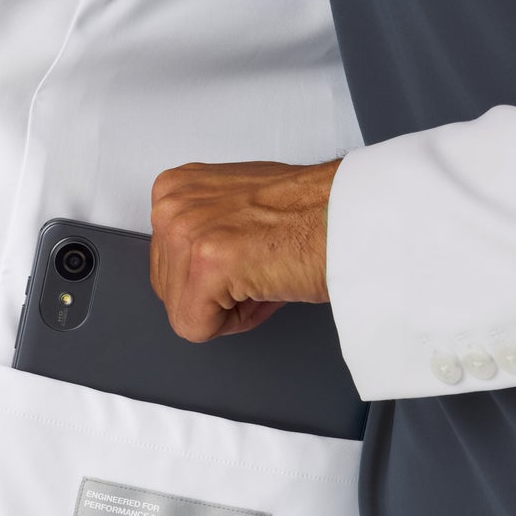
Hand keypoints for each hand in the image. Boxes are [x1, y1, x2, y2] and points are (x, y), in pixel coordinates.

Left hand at [149, 160, 339, 341]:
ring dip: (229, 308)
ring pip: (183, 312)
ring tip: (263, 274)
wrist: (349, 216)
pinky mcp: (205, 265)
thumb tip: (193, 274)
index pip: (166, 266)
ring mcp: (185, 233)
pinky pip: (197, 327)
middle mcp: (173, 205)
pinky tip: (262, 287)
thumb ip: (205, 233)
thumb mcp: (236, 209)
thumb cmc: (309, 214)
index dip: (210, 281)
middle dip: (214, 296)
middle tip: (258, 271)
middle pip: (169, 292)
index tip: (244, 263)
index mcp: (175, 189)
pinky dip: (235, 322)